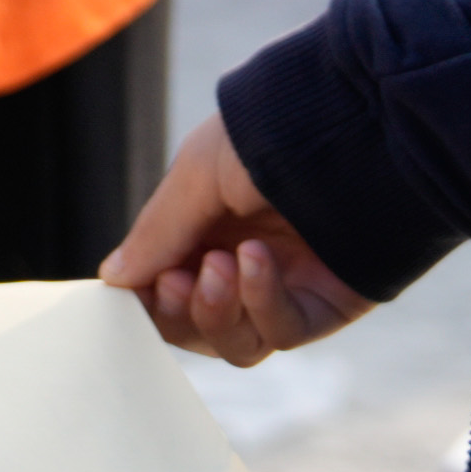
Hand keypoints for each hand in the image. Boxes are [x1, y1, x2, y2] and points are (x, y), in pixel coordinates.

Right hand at [101, 112, 372, 365]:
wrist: (357, 128)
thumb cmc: (272, 134)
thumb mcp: (197, 174)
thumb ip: (157, 233)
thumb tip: (113, 280)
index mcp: (207, 225)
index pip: (163, 285)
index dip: (146, 296)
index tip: (132, 286)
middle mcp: (243, 262)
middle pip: (194, 325)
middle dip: (176, 310)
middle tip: (176, 280)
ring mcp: (285, 287)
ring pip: (235, 343)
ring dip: (215, 312)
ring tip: (220, 266)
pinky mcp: (324, 305)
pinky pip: (280, 331)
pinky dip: (260, 302)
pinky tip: (257, 261)